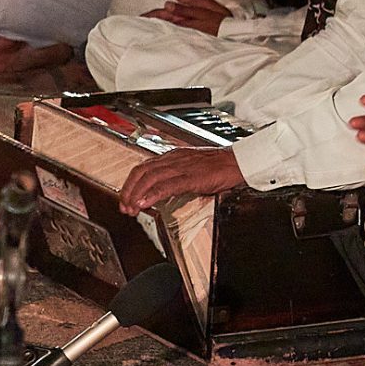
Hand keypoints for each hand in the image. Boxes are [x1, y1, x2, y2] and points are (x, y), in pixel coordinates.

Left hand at [118, 147, 245, 214]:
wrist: (239, 161)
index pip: (143, 167)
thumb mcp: (192, 167)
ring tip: (132, 209)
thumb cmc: (219, 166)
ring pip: (150, 178)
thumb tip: (163, 191)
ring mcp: (182, 167)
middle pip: (141, 172)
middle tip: (124, 207)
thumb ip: (177, 176)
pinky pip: (167, 185)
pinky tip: (145, 204)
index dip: (130, 184)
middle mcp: (174, 159)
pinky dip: (152, 195)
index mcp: (173, 157)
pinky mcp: (191, 177)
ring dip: (136, 195)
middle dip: (128, 191)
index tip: (126, 199)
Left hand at [143, 0, 233, 35]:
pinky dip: (165, 33)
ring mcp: (185, 33)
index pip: (164, 14)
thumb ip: (191, 1)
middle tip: (137, 21)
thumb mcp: (209, 5)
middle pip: (162, 21)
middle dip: (149, 21)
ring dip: (154, 27)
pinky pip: (174, 34)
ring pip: (166, 28)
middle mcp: (183, 25)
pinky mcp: (190, 39)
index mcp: (186, 16)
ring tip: (143, 26)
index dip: (151, 15)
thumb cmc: (223, 18)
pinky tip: (160, 34)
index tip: (140, 16)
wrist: (235, 35)